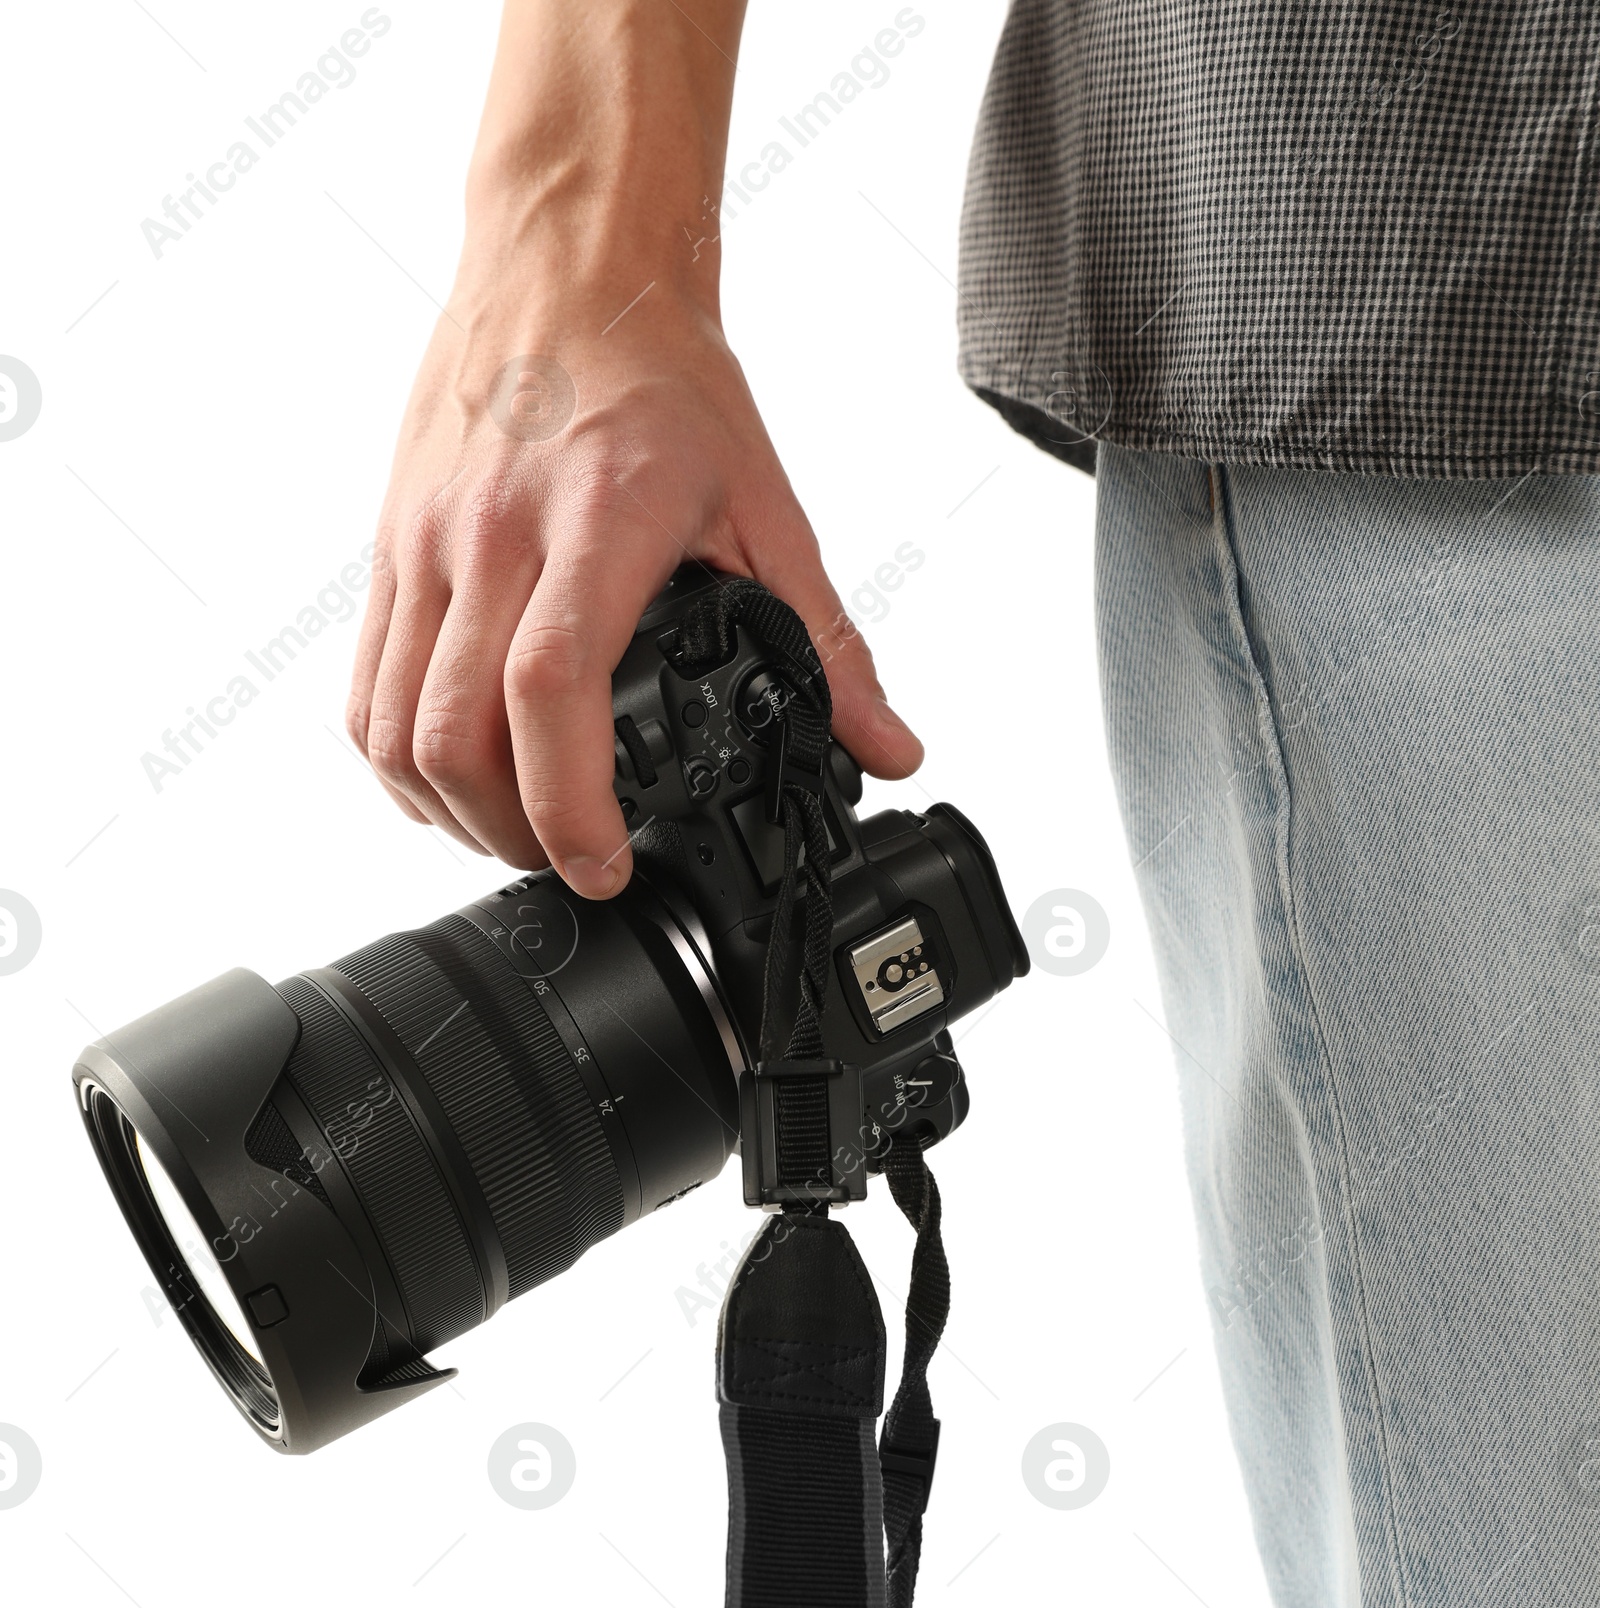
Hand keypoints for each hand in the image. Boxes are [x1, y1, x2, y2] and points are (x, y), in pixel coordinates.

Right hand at [346, 264, 922, 894]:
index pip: (550, 686)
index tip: (602, 863)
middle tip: (568, 862)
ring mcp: (426, 543)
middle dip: (509, 834)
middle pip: (456, 731)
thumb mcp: (767, 508)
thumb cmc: (662, 378)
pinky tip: (450, 785)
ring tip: (512, 836)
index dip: (566, 802)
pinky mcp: (391, 550)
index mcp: (595, 521)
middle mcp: (492, 534)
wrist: (569, 265)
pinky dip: (397, 763)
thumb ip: (828, 643)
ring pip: (393, 725)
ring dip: (447, 811)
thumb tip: (888, 746)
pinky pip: (364, 687)